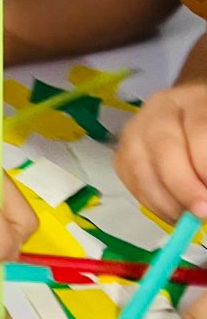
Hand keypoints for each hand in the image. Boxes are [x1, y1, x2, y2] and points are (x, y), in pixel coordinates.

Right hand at [116, 84, 206, 221]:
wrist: (185, 119)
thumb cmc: (205, 135)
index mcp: (192, 100)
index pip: (200, 131)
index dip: (206, 166)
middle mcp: (157, 110)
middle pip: (164, 147)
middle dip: (184, 187)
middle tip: (203, 212)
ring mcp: (133, 131)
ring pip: (141, 168)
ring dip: (168, 203)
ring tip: (191, 218)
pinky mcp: (121, 156)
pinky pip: (132, 184)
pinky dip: (155, 206)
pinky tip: (175, 213)